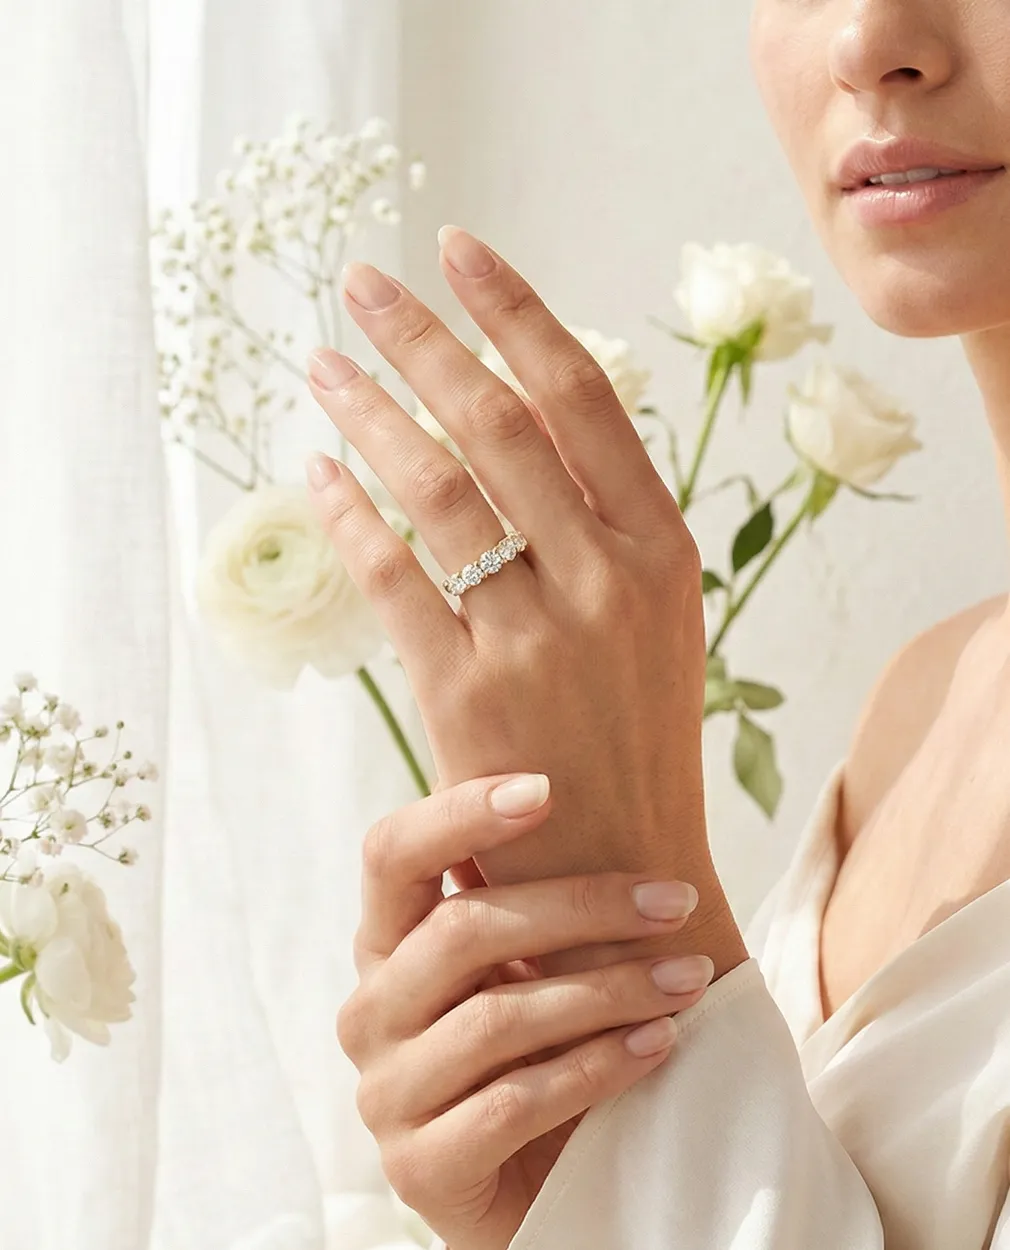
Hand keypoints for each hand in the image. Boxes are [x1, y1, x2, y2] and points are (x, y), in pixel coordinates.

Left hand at [306, 227, 747, 978]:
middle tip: (364, 284)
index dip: (516, 313)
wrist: (623, 874)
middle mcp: (607, 580)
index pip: (585, 397)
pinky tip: (316, 477)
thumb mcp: (655, 620)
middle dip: (425, 340)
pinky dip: (349, 520)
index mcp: (663, 550)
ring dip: (373, 416)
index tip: (459, 250)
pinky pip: (395, 580)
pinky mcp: (468, 696)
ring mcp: (537, 639)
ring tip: (324, 366)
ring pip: (440, 492)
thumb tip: (525, 417)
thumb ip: (606, 525)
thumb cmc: (634, 737)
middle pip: (501, 423)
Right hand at [343, 771, 714, 1249]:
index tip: (548, 789)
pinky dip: (598, 1066)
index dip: (458, 813)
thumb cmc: (535, 1052)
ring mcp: (386, 1092)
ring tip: (687, 978)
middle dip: (582, 907)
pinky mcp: (419, 1168)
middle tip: (675, 900)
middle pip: (463, 930)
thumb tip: (602, 802)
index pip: (391, 854)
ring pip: (497, 1017)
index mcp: (385, 945)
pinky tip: (659, 1044)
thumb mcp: (522, 969)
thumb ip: (531, 905)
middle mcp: (370, 1010)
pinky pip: (515, 1103)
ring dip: (609, 990)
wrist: (531, 1193)